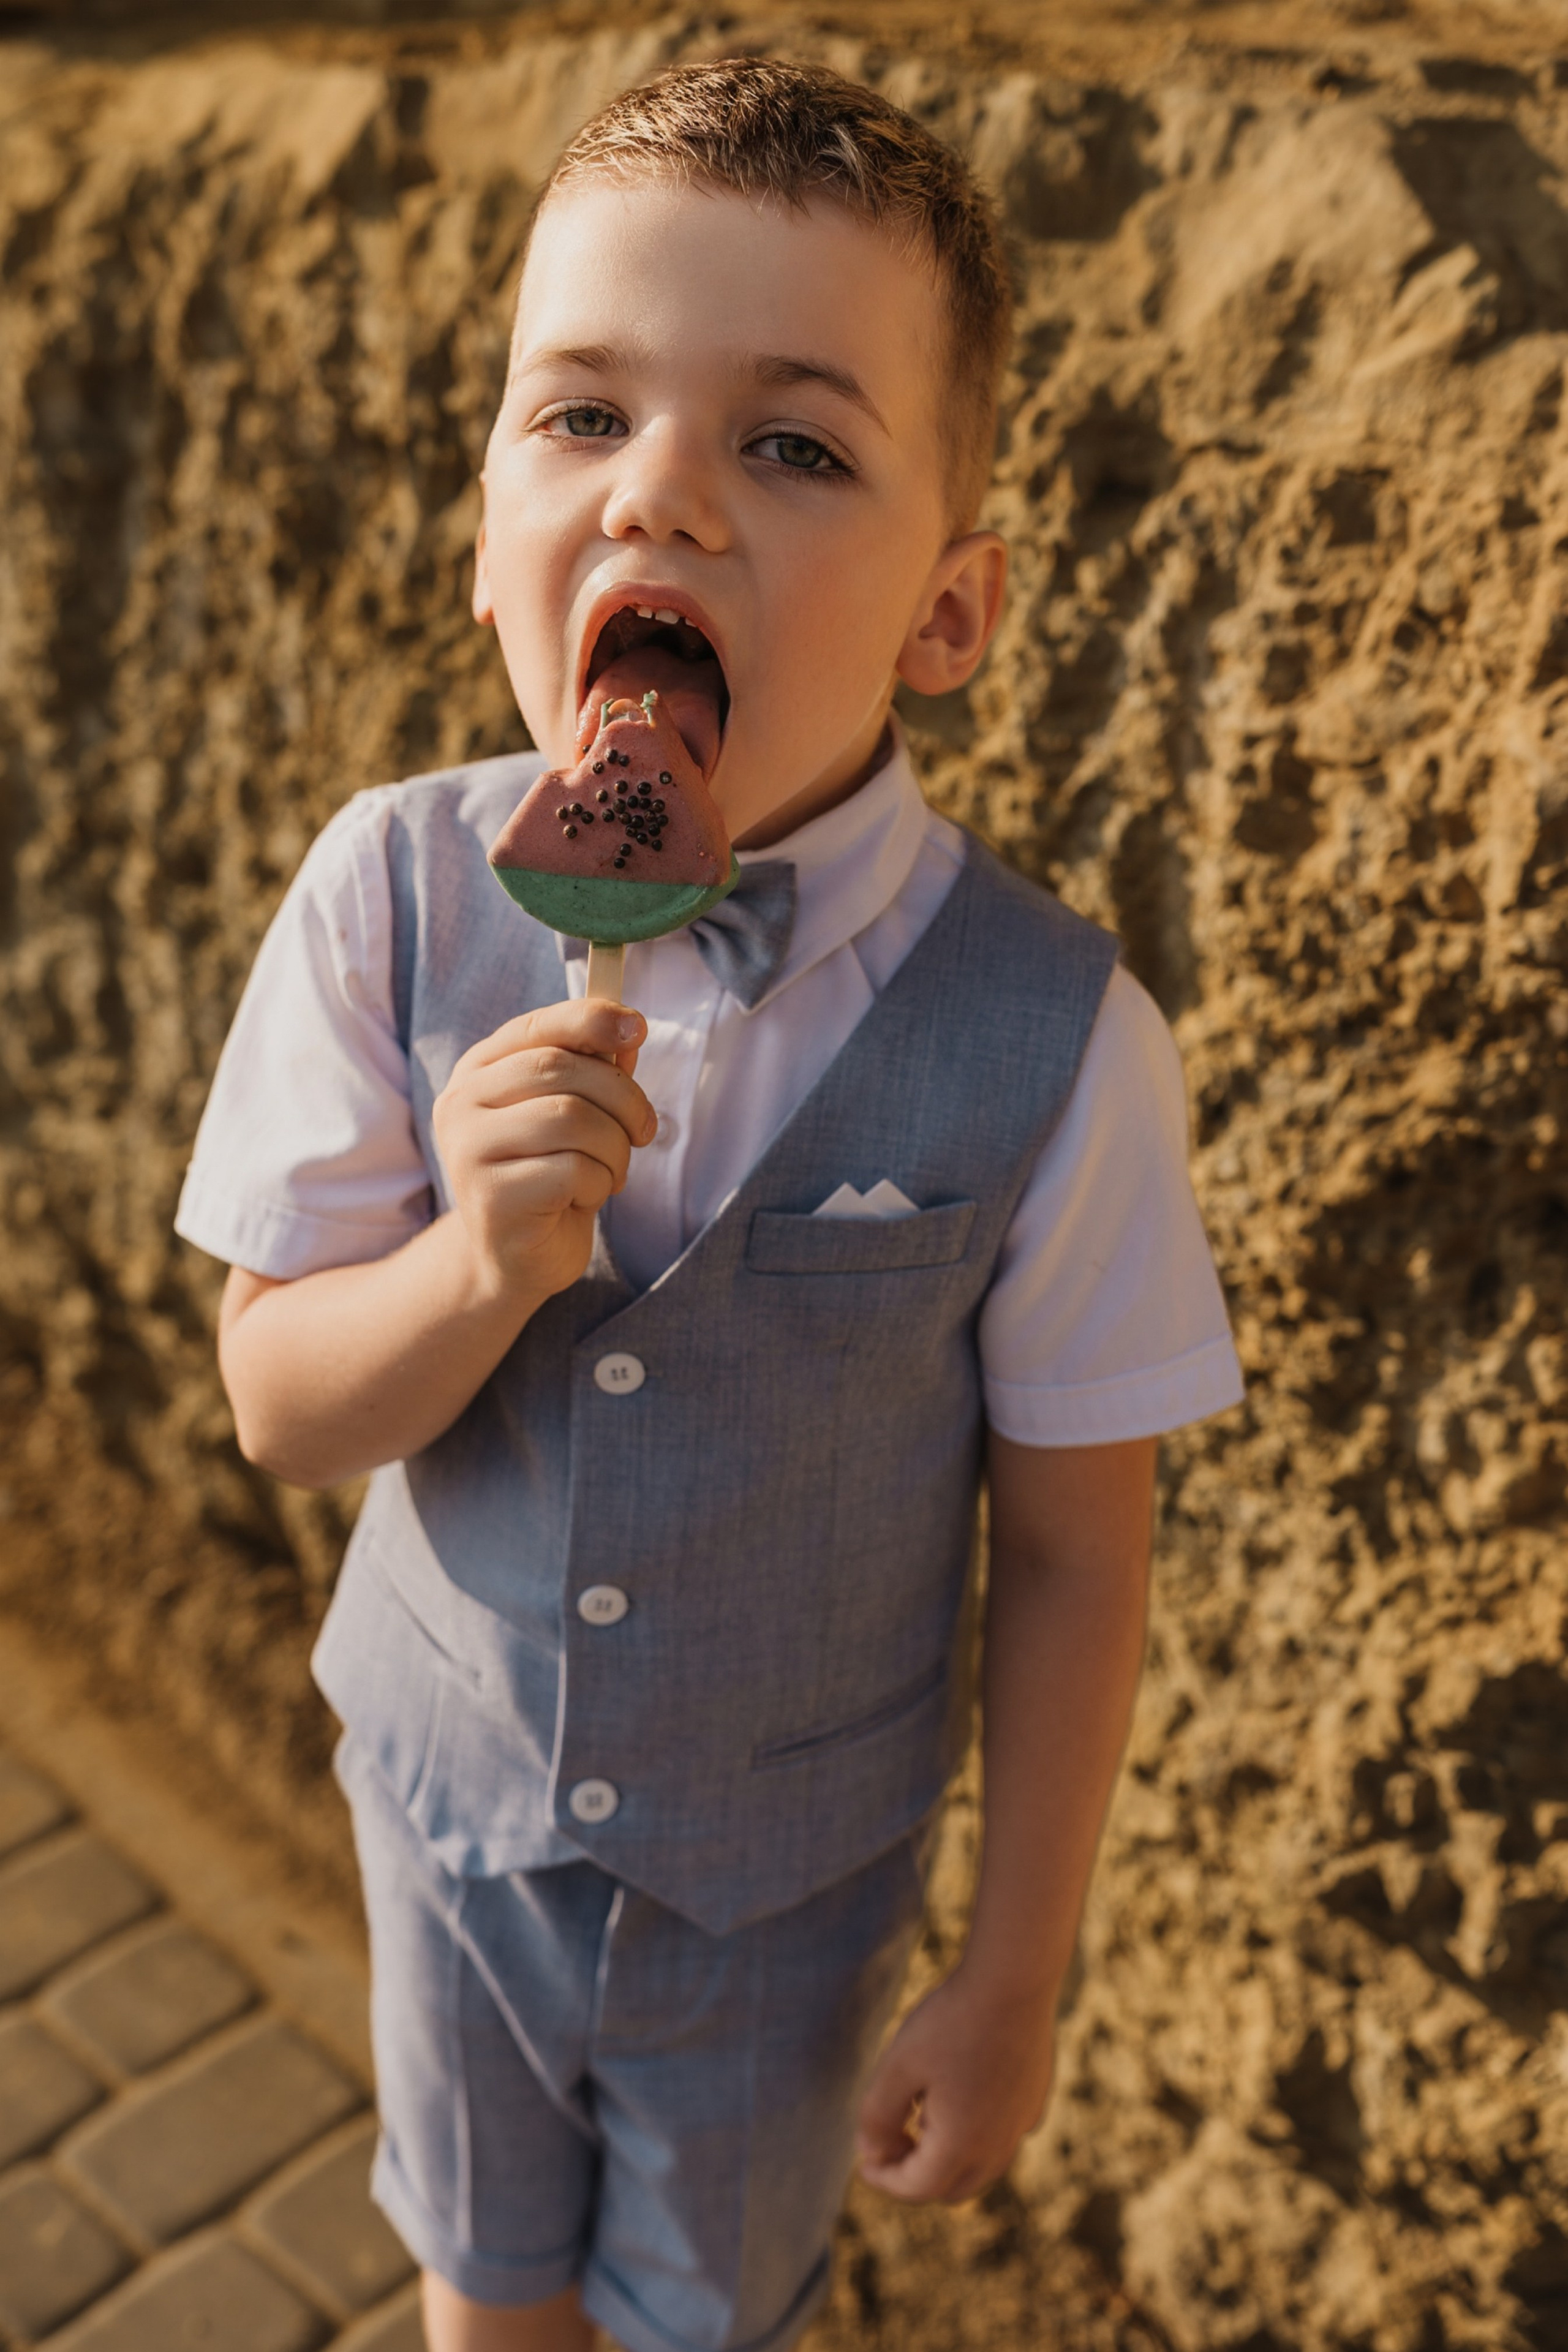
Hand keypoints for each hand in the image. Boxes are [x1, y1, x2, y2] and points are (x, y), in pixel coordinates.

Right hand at [433, 997, 654, 1303]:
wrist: (515, 1259)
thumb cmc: (550, 1177)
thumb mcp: (576, 1115)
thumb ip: (595, 1070)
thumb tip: (628, 1029)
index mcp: (478, 1072)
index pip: (536, 1027)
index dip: (591, 1019)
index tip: (639, 1027)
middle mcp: (461, 1104)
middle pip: (561, 1069)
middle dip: (622, 1097)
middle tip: (643, 1130)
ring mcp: (469, 1150)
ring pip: (573, 1118)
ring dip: (614, 1147)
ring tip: (609, 1172)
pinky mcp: (492, 1196)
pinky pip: (573, 1169)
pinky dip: (599, 1182)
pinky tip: (583, 1198)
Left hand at [855, 1968, 1056, 2204]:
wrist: (1014, 1978)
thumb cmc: (950, 2021)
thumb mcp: (898, 2066)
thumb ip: (877, 2117)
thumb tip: (870, 2153)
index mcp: (963, 2146)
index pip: (917, 2188)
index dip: (884, 2179)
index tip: (863, 2161)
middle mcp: (999, 2145)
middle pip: (952, 2188)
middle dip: (916, 2177)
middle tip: (890, 2143)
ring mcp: (1023, 2122)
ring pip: (983, 2166)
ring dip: (947, 2158)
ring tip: (921, 2116)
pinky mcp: (1035, 2098)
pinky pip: (1003, 2136)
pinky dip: (975, 2135)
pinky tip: (958, 2094)